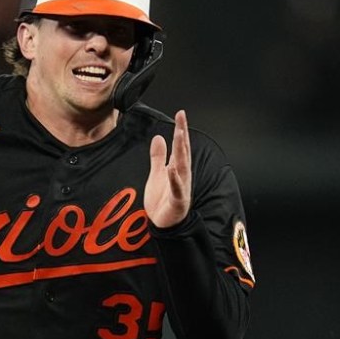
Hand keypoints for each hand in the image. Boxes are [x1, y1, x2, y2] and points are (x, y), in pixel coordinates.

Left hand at [145, 110, 191, 228]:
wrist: (162, 224)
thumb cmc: (162, 200)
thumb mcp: (157, 174)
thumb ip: (158, 157)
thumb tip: (158, 137)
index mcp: (177, 168)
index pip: (180, 146)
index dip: (180, 129)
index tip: (180, 114)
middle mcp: (182, 176)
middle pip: (183, 152)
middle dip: (182, 135)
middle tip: (182, 118)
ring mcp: (181, 188)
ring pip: (182, 167)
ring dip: (181, 151)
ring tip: (179, 135)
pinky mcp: (178, 201)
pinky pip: (177, 189)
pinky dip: (175, 179)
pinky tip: (172, 168)